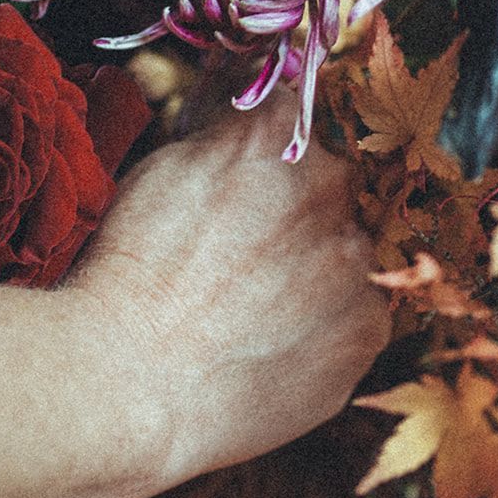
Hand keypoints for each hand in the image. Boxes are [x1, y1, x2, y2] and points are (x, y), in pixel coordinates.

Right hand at [73, 91, 390, 486]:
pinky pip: (355, 317)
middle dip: (294, 215)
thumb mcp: (160, 173)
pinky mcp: (367, 327)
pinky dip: (323, 329)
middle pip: (327, 187)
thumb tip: (243, 136)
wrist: (131, 378)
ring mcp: (354, 258)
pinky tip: (271, 347)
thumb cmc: (130, 275)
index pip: (290, 120)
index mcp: (275, 133)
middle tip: (241, 261)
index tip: (242, 188)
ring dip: (313, 273)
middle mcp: (329, 183)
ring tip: (251, 313)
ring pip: (345, 254)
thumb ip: (223, 144)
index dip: (263, 158)